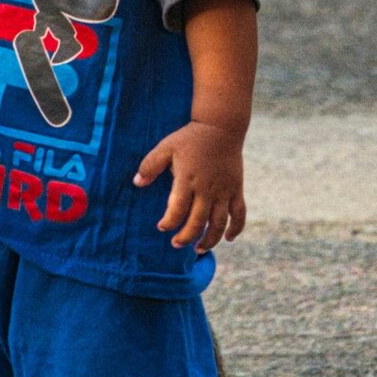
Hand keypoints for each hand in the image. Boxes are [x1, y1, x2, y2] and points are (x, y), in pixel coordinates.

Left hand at [135, 120, 245, 251]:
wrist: (222, 127)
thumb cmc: (191, 138)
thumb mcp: (166, 147)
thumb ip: (150, 165)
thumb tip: (137, 183)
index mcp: (188, 179)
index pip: (178, 209)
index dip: (169, 222)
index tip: (162, 227)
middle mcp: (207, 188)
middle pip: (198, 221)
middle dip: (186, 237)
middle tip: (176, 243)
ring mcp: (224, 191)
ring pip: (218, 223)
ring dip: (210, 239)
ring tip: (199, 248)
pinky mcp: (236, 189)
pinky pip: (239, 214)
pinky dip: (236, 228)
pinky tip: (228, 239)